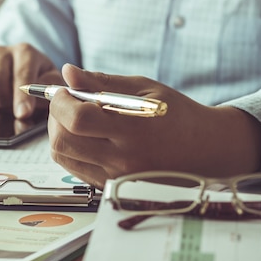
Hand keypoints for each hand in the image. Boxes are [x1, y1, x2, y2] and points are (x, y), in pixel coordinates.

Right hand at [0, 43, 63, 118]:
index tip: (23, 114)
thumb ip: (49, 90)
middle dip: (2, 101)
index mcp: (24, 52)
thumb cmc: (36, 82)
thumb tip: (42, 99)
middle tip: (9, 111)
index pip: (21, 73)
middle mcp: (0, 51)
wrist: (17, 77)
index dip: (21, 96)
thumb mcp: (49, 84)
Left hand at [48, 64, 260, 188]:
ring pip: (64, 158)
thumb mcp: (145, 88)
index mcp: (133, 128)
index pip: (77, 119)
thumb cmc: (178, 114)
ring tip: (75, 119)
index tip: (64, 91)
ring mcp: (117, 176)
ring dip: (60, 134)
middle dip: (55, 117)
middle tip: (66, 103)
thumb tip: (69, 73)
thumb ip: (103, 82)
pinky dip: (73, 151)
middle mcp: (123, 157)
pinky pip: (76, 170)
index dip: (61, 102)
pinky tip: (87, 137)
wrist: (206, 150)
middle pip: (63, 142)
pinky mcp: (114, 186)